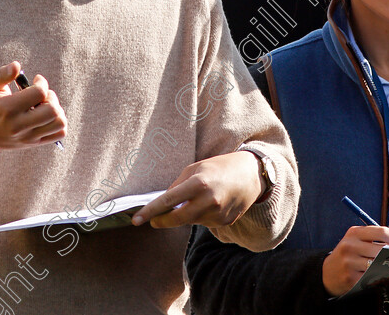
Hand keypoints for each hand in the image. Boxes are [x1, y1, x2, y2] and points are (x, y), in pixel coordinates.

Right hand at [0, 61, 66, 153]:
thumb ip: (2, 74)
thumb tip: (17, 65)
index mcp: (8, 109)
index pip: (39, 93)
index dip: (42, 82)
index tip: (36, 80)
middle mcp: (19, 126)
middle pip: (52, 110)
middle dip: (51, 97)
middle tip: (42, 95)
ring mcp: (28, 137)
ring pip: (59, 123)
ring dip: (57, 110)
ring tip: (44, 106)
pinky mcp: (34, 143)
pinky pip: (59, 133)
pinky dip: (59, 122)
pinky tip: (46, 116)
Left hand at [131, 151, 262, 227]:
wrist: (251, 174)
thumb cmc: (220, 166)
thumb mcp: (196, 168)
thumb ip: (178, 185)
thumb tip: (163, 203)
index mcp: (199, 183)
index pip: (168, 201)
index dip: (150, 211)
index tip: (137, 219)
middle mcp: (208, 201)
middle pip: (177, 219)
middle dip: (162, 221)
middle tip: (153, 220)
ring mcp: (218, 214)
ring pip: (191, 221)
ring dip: (185, 215)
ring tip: (195, 199)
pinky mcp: (225, 222)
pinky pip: (204, 223)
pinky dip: (200, 215)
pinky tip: (210, 204)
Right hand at [322, 226, 388, 295]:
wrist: (328, 272)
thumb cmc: (350, 254)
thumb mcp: (363, 242)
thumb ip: (386, 239)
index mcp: (354, 232)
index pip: (382, 231)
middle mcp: (350, 245)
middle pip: (381, 249)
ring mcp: (349, 262)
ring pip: (378, 264)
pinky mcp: (350, 278)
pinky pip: (372, 278)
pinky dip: (381, 278)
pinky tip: (384, 277)